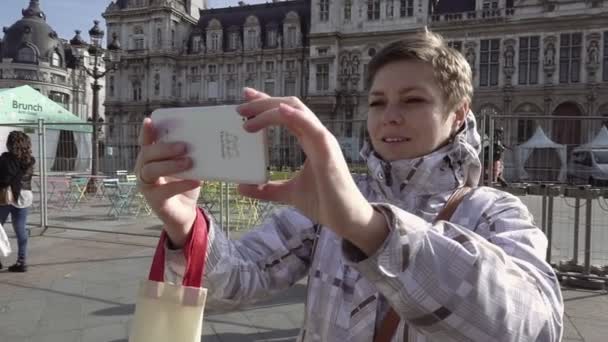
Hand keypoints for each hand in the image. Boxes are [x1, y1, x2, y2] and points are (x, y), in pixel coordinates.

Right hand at [134, 119, 200, 247]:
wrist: (186, 212)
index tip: (150, 120)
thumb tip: (204, 139)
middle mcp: (144, 169)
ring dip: (170, 164)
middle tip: (184, 146)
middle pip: (147, 154)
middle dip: (165, 148)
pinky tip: (194, 181)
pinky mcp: (154, 200)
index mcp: (151, 158)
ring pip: (151, 170)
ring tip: (189, 162)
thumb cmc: (184, 183)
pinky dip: (180, 184)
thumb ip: (187, 154)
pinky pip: (164, 190)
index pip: (146, 142)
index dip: (146, 132)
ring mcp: (147, 185)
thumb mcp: (187, 166)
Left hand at [237, 88, 387, 253]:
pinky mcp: (328, 151)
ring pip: (297, 111)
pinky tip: (279, 110)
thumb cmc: (324, 202)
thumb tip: (242, 186)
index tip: (245, 100)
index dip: (266, 104)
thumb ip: (267, 189)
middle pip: (289, 107)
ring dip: (270, 108)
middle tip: (240, 106)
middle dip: (264, 102)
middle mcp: (316, 136)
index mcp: (309, 141)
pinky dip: (295, 116)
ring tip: (247, 114)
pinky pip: (312, 127)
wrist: (346, 219)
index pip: (286, 115)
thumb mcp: (288, 193)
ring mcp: (323, 141)